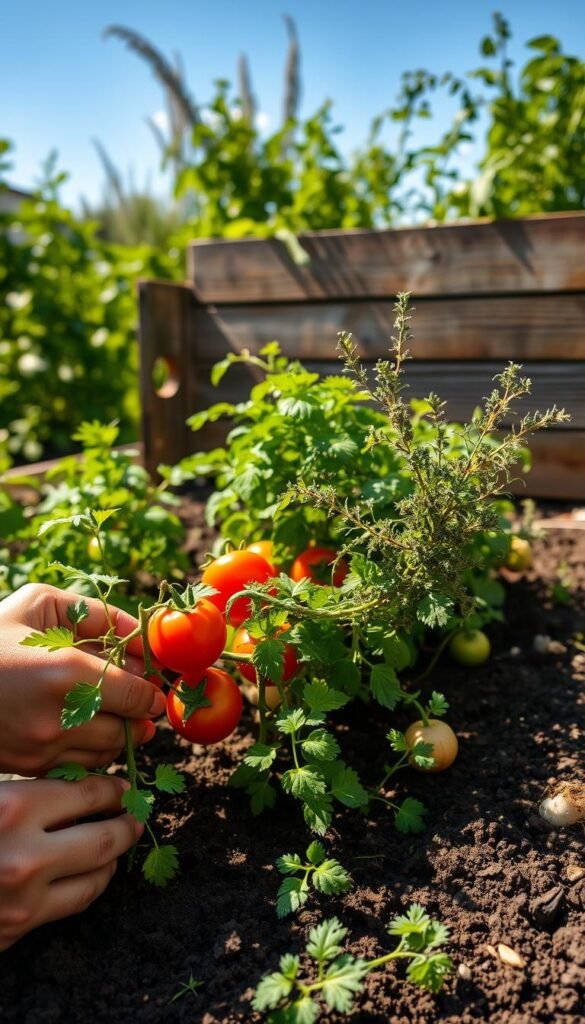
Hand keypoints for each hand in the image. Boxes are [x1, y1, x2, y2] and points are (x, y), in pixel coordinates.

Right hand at [0, 583, 165, 774]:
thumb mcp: (39, 605)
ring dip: (119, 735)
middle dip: (139, 715)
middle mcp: (59, 717)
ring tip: (110, 712)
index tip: (154, 684)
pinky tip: (82, 729)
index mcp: (66, 673)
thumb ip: (97, 615)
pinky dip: (92, 751)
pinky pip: (82, 768)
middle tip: (137, 699)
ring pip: (109, 753)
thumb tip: (142, 637)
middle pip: (130, 730)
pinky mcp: (29, 768)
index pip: (139, 696)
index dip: (152, 691)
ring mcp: (42, 748)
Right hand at [0, 775, 141, 950]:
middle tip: (134, 813)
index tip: (120, 785)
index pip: (89, 793)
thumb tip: (79, 780)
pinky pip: (77, 901)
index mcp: (14, 807)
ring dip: (115, 855)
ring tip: (120, 839)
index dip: (112, 788)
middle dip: (126, 823)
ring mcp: (26, 896)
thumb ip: (27, 789)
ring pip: (98, 873)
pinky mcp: (23, 925)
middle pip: (103, 835)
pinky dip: (94, 882)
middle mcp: (26, 852)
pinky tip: (95, 870)